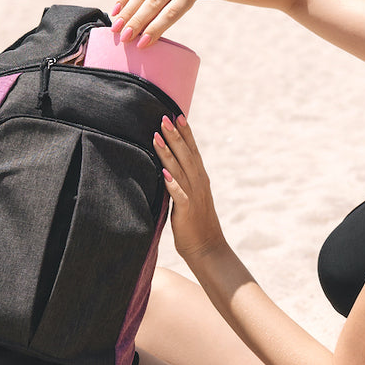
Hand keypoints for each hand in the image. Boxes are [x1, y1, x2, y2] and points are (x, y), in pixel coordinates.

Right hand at [111, 0, 198, 47]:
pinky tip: (116, 12)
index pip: (169, 14)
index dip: (154, 30)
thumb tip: (141, 36)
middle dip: (137, 22)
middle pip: (152, 4)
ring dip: (126, 13)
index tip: (141, 44)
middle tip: (124, 38)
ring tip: (116, 28)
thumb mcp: (184, 7)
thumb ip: (165, 17)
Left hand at [152, 115, 224, 261]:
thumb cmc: (195, 224)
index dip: (186, 133)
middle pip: (186, 155)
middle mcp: (199, 184)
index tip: (178, 115)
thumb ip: (183, 182)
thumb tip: (169, 169)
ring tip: (157, 136)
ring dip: (168, 153)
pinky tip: (164, 173)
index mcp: (200, 180)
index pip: (193, 151)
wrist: (208, 249)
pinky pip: (179, 195)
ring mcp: (194, 196)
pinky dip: (172, 184)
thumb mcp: (190, 198)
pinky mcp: (187, 211)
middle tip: (164, 117)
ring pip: (180, 170)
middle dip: (175, 136)